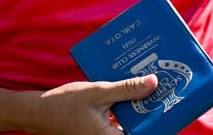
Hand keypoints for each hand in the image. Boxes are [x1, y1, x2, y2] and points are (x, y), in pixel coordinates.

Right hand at [24, 75, 157, 134]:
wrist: (38, 112)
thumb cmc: (64, 105)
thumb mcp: (98, 92)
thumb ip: (126, 89)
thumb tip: (153, 83)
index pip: (145, 134)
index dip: (161, 122)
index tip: (174, 106)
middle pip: (141, 129)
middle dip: (152, 110)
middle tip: (166, 90)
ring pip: (132, 124)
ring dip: (140, 108)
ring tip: (152, 87)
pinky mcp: (102, 131)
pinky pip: (122, 122)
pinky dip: (128, 108)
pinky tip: (132, 91)